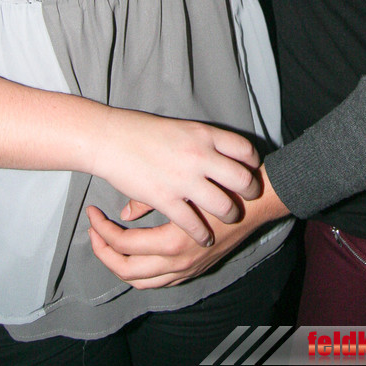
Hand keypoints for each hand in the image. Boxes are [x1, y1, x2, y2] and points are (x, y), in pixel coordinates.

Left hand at [87, 166, 289, 287]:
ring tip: (107, 245)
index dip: (102, 231)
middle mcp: (179, 262)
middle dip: (103, 252)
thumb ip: (152, 197)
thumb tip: (125, 212)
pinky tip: (134, 255)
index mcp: (173, 241)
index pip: (123, 246)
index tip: (93, 214)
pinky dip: (142, 273)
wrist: (258, 199)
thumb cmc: (219, 184)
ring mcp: (189, 269)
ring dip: (119, 265)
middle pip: (126, 270)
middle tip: (93, 231)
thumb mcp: (182, 181)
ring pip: (141, 281)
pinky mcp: (197, 268)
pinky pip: (160, 282)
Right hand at [91, 111, 260, 246]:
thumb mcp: (182, 127)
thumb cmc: (144, 130)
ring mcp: (184, 178)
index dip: (253, 164)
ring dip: (230, 215)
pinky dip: (203, 233)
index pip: (244, 150)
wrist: (112, 138)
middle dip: (250, 193)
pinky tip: (204, 237)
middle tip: (249, 199)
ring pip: (224, 205)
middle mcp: (200, 156)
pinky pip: (194, 223)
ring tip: (230, 219)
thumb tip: (220, 151)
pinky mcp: (166, 199)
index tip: (251, 172)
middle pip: (242, 180)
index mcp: (204, 135)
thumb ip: (203, 141)